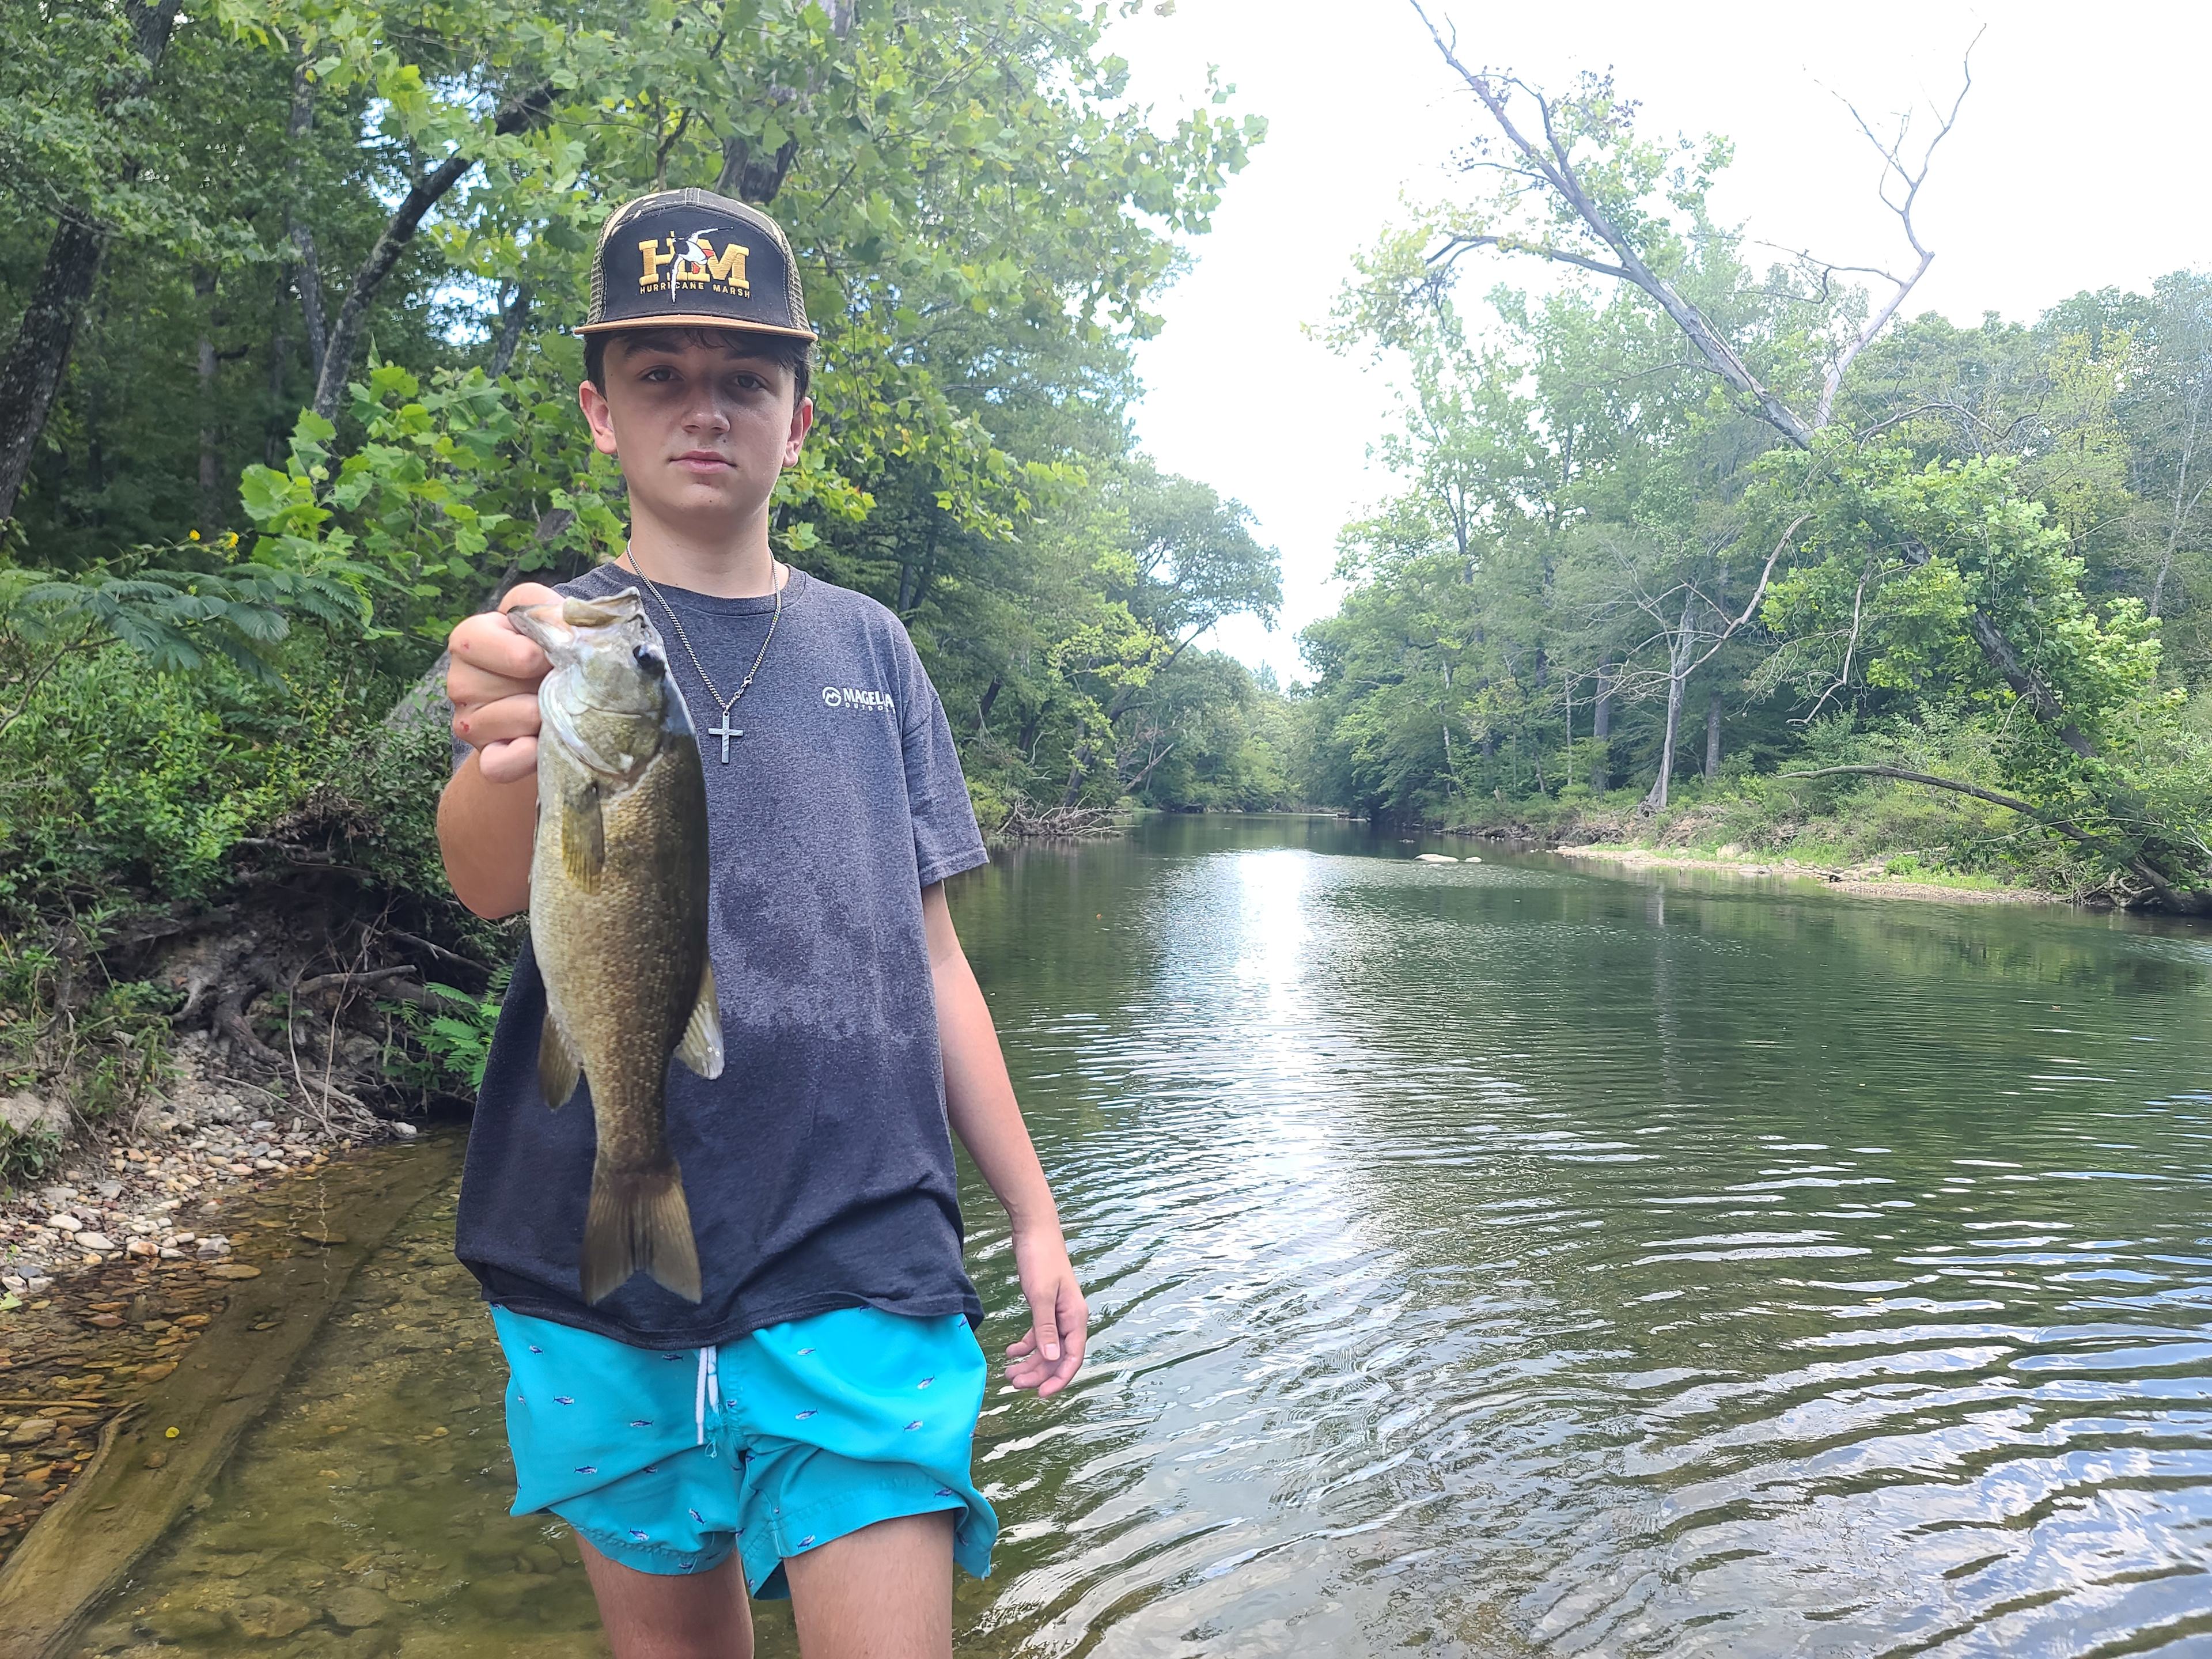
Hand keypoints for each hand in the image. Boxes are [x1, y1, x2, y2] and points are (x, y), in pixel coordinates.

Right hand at [448, 583, 560, 784]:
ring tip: (556, 707)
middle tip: (557, 683)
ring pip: (504, 721)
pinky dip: (522, 758)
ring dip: (542, 715)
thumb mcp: (551, 615)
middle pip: (494, 685)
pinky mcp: (488, 757)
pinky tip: (541, 744)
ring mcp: (470, 723)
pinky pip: (496, 766)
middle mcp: (460, 682)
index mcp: (470, 639)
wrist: (567, 697)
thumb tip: (562, 628)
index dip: (520, 653)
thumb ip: (548, 611)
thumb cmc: (555, 647)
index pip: (473, 643)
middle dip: (537, 684)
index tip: (547, 657)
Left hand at [1004, 1223, 1085, 1398]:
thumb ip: (1046, 1328)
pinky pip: (1038, 1335)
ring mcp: (1057, 1313)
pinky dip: (1025, 1345)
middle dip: (1037, 1373)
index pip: (1073, 1357)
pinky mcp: (1044, 1307)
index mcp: (1075, 1317)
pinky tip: (1010, 1351)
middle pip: (1057, 1357)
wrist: (1034, 1230)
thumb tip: (1053, 1359)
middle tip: (1013, 1383)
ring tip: (1008, 1373)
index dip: (1059, 1379)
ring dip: (1029, 1362)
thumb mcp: (1041, 1295)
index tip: (1040, 1394)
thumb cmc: (1040, 1258)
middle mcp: (1069, 1319)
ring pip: (1046, 1348)